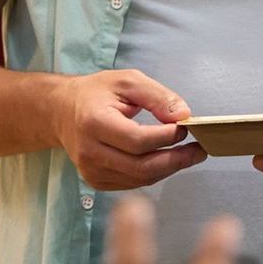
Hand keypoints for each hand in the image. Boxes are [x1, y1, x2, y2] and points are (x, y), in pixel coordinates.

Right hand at [54, 70, 204, 190]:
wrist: (63, 111)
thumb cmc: (96, 93)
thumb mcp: (128, 81)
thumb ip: (157, 96)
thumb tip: (183, 115)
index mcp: (94, 123)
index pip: (137, 140)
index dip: (166, 137)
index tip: (186, 127)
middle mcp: (89, 152)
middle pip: (141, 166)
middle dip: (176, 160)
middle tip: (199, 149)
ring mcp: (91, 171)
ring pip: (140, 178)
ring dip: (169, 168)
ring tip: (189, 154)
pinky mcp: (96, 181)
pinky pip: (133, 182)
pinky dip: (154, 173)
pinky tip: (167, 159)